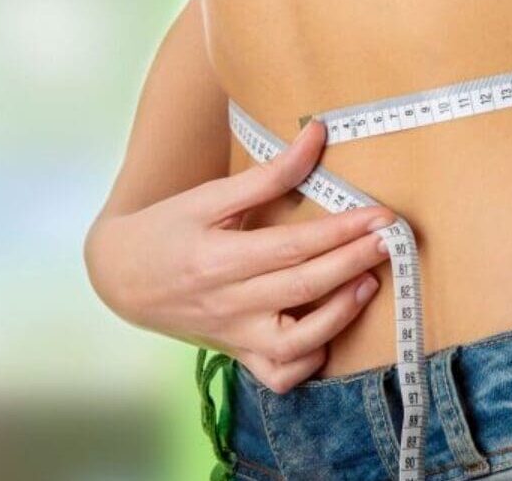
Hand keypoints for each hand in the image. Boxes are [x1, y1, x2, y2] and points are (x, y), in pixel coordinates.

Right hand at [84, 119, 396, 392]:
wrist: (120, 278)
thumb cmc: (166, 230)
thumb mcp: (208, 197)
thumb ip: (267, 174)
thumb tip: (317, 136)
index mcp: (219, 260)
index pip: (293, 247)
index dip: (342, 231)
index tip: (380, 216)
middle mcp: (230, 305)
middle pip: (303, 288)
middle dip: (354, 264)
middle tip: (391, 242)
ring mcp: (235, 337)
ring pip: (295, 343)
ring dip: (339, 316)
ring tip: (368, 284)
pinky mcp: (237, 355)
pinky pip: (279, 375)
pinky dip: (308, 363)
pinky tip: (329, 335)